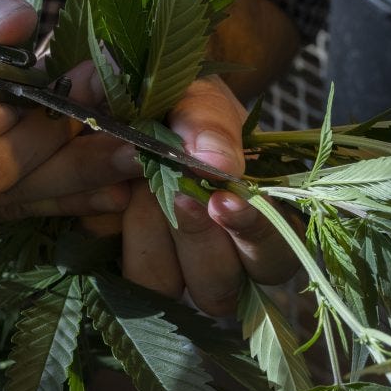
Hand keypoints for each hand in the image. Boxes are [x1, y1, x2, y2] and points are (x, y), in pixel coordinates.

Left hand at [117, 76, 297, 315]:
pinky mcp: (126, 267)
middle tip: (179, 196)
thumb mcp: (199, 98)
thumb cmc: (179, 107)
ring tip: (140, 187)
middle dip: (198, 240)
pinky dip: (119, 237)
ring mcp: (171, 271)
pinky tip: (115, 201)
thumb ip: (210, 123)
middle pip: (220, 292)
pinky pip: (126, 279)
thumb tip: (216, 163)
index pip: (275, 258)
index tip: (223, 201)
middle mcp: (218, 261)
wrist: (120, 106)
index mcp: (255, 223)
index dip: (255, 236)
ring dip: (152, 235)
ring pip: (168, 287)